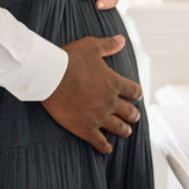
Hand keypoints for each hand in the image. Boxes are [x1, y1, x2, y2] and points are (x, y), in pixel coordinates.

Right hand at [41, 36, 142, 153]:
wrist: (51, 76)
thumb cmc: (70, 59)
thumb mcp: (91, 47)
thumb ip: (108, 45)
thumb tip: (121, 40)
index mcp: (114, 83)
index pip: (134, 91)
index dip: (136, 94)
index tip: (137, 96)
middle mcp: (110, 102)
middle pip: (130, 112)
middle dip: (133, 115)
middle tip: (134, 117)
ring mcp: (99, 117)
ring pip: (119, 128)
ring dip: (124, 130)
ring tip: (126, 131)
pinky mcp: (85, 128)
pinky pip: (99, 142)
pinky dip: (105, 147)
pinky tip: (107, 148)